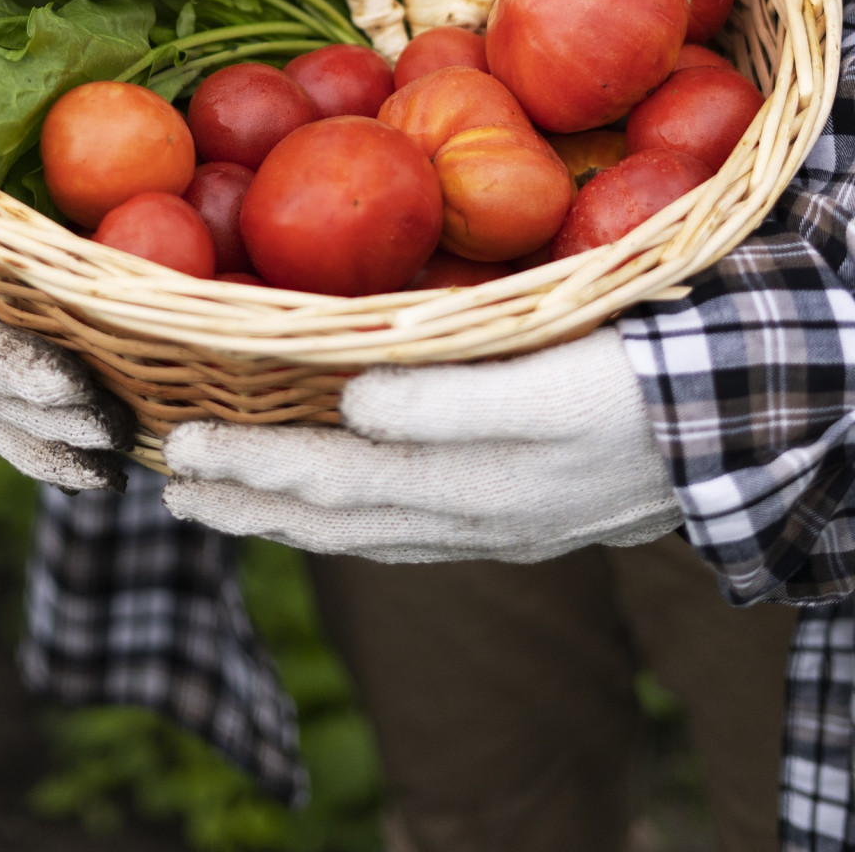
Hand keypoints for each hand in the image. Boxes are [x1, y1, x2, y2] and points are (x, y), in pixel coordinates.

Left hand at [162, 329, 680, 562]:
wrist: (742, 423)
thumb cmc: (645, 381)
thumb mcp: (555, 383)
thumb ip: (452, 402)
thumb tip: (351, 402)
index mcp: (469, 486)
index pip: (332, 484)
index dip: (252, 468)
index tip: (182, 444)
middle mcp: (468, 517)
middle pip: (334, 518)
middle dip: (246, 500)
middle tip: (169, 482)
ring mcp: (490, 522)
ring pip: (363, 531)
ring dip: (281, 516)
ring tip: (213, 501)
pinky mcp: (511, 511)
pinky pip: (403, 528)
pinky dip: (343, 519)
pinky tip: (317, 507)